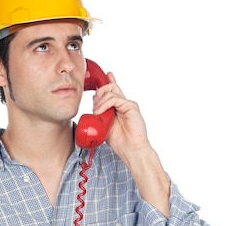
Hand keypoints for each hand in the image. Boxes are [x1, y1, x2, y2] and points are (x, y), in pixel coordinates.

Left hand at [93, 71, 169, 216]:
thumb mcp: (104, 125)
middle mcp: (123, 104)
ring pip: (111, 92)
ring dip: (100, 101)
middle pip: (110, 87)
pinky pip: (115, 99)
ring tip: (96, 112)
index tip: (105, 76)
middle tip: (95, 105)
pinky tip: (100, 112)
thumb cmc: (120, 141)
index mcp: (118, 107)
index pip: (112, 90)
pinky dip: (105, 104)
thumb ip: (100, 114)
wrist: (131, 150)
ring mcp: (128, 105)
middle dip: (99, 92)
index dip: (108, 82)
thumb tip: (94, 102)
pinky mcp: (131, 107)